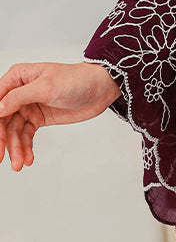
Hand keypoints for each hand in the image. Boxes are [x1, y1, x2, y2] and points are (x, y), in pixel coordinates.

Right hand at [0, 62, 121, 171]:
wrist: (100, 89)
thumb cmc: (77, 80)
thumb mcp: (46, 87)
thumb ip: (19, 97)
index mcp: (18, 77)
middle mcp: (20, 92)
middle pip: (3, 119)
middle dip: (3, 139)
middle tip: (2, 156)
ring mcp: (29, 106)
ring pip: (14, 131)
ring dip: (15, 148)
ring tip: (19, 163)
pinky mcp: (38, 118)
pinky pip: (26, 136)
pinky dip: (25, 148)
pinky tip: (28, 158)